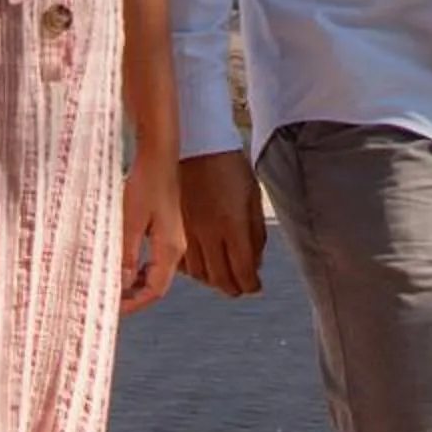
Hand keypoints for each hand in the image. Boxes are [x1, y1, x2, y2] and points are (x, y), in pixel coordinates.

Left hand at [120, 150, 185, 315]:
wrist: (159, 155)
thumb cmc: (146, 182)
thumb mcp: (130, 221)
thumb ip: (125, 254)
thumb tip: (120, 284)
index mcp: (170, 249)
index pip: (154, 291)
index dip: (133, 304)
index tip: (111, 311)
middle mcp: (175, 248)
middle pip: (155, 286)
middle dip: (132, 298)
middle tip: (106, 303)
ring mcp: (171, 239)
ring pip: (153, 274)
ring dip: (133, 284)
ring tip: (110, 288)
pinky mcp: (165, 229)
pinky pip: (152, 260)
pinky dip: (136, 269)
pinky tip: (121, 266)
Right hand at [181, 148, 266, 296]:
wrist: (197, 144)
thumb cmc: (228, 165)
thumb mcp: (253, 196)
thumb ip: (256, 232)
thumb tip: (256, 262)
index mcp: (232, 224)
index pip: (243, 271)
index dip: (251, 285)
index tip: (256, 286)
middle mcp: (208, 232)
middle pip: (220, 278)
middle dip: (234, 288)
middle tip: (242, 287)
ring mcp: (188, 231)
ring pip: (199, 274)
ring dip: (213, 281)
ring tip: (224, 277)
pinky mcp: (175, 227)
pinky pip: (181, 260)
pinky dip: (193, 269)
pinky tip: (203, 264)